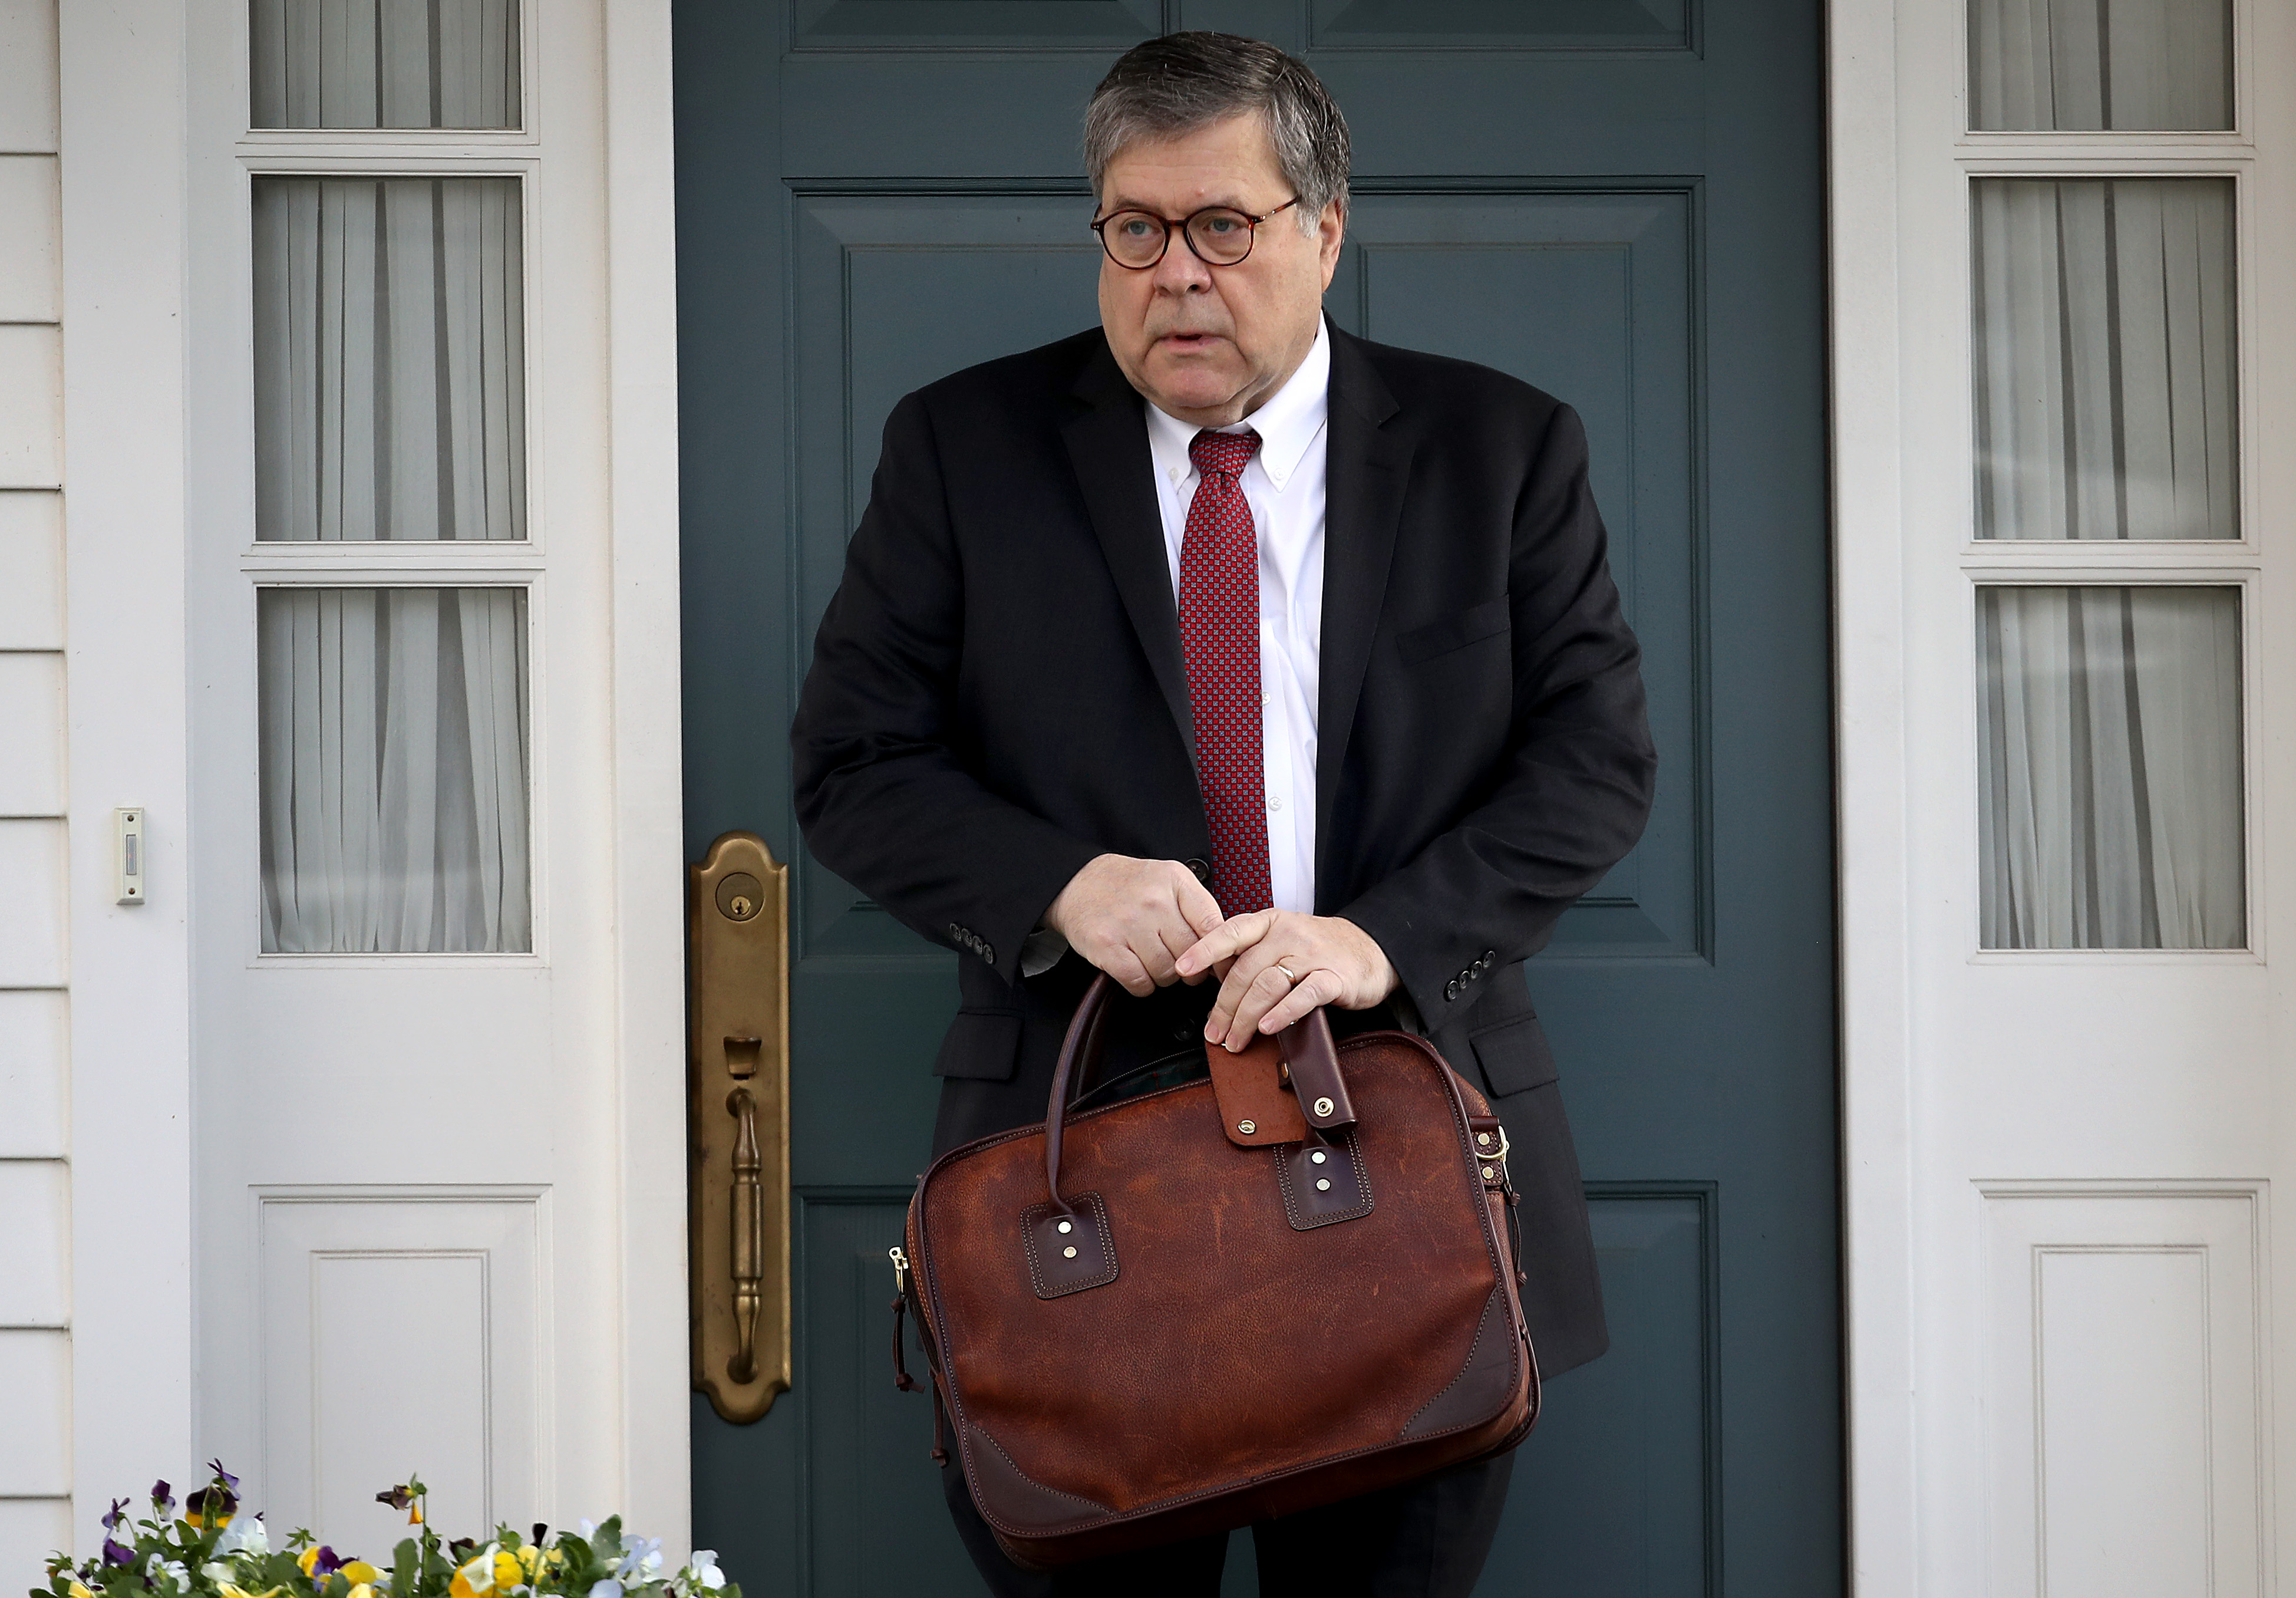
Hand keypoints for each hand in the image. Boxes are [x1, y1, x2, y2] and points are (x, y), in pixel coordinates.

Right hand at [1044, 854, 1225, 996]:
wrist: (1076, 882)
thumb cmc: (1128, 885)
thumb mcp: (1168, 880)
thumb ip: (1197, 908)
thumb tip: (1225, 950)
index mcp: (1174, 880)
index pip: (1213, 925)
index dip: (1220, 954)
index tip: (1220, 966)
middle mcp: (1153, 900)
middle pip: (1191, 954)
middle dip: (1190, 968)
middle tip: (1182, 965)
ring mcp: (1128, 923)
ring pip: (1166, 972)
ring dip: (1164, 976)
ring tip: (1154, 962)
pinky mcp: (1106, 945)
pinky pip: (1139, 981)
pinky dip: (1142, 985)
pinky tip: (1138, 971)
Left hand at [1175, 910, 1399, 1050]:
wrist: (1372, 949)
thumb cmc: (1319, 949)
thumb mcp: (1282, 939)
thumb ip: (1252, 955)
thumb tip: (1215, 984)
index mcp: (1270, 922)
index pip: (1230, 932)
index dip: (1203, 950)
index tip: (1181, 968)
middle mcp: (1288, 934)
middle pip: (1245, 971)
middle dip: (1224, 1007)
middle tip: (1214, 1033)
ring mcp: (1312, 955)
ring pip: (1267, 985)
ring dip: (1246, 1017)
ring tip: (1236, 1040)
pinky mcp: (1334, 978)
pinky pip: (1303, 996)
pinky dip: (1282, 1014)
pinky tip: (1268, 1028)